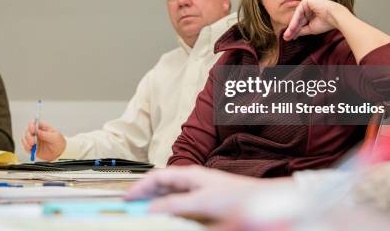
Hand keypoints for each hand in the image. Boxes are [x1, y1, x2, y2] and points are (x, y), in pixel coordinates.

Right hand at [21, 120, 65, 160]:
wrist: (59, 153)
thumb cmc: (58, 142)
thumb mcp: (55, 137)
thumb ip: (45, 134)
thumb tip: (38, 131)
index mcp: (43, 127)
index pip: (34, 123)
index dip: (31, 125)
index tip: (33, 130)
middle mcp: (36, 132)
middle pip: (28, 131)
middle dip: (29, 136)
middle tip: (33, 142)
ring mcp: (33, 140)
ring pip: (25, 138)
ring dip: (26, 142)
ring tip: (32, 146)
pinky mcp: (32, 147)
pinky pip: (25, 146)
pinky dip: (26, 147)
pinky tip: (31, 150)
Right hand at [125, 166, 264, 219]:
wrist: (263, 201)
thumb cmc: (238, 198)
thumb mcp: (202, 202)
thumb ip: (176, 204)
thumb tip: (153, 207)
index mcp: (189, 175)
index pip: (157, 178)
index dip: (140, 187)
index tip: (127, 198)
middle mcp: (192, 180)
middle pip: (161, 184)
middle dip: (144, 193)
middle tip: (130, 206)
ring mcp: (198, 190)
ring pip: (169, 192)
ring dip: (154, 200)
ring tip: (143, 210)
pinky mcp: (204, 200)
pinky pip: (179, 201)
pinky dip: (168, 206)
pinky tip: (166, 214)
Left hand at [283, 0, 347, 40]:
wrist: (336, 17)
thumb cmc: (326, 23)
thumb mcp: (310, 29)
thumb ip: (300, 30)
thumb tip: (290, 36)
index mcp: (311, 14)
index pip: (300, 22)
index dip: (294, 31)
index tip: (288, 38)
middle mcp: (308, 7)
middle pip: (297, 20)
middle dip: (291, 29)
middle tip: (285, 37)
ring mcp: (307, 3)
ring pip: (297, 16)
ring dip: (292, 26)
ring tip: (287, 34)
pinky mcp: (307, 0)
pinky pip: (299, 11)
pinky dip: (295, 20)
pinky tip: (292, 28)